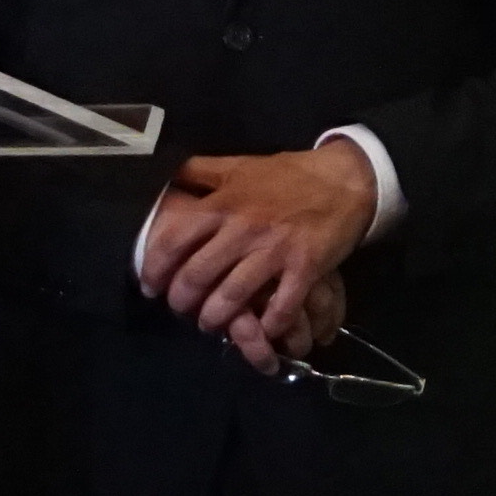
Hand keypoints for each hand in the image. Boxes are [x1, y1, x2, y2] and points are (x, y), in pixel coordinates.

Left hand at [143, 142, 379, 366]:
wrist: (344, 178)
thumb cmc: (286, 175)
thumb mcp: (238, 165)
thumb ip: (200, 172)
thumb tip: (165, 177)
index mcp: (223, 204)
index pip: (174, 239)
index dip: (155, 268)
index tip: (151, 285)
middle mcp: (243, 228)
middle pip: (197, 275)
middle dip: (182, 301)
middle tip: (181, 310)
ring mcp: (275, 250)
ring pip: (232, 295)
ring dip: (216, 318)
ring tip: (212, 324)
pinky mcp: (305, 266)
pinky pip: (282, 306)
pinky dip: (270, 324)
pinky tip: (264, 330)